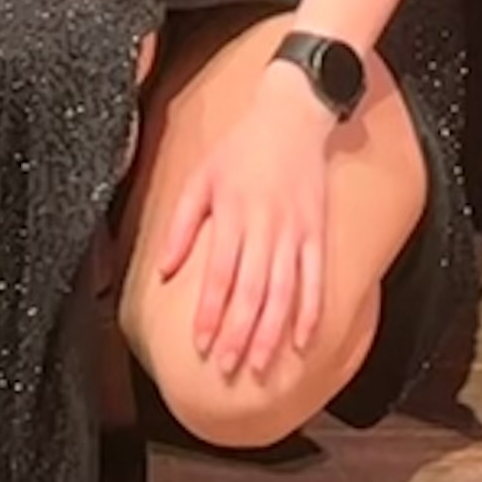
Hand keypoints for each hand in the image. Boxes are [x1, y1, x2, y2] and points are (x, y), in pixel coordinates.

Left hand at [153, 71, 339, 390]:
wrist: (293, 113)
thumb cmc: (240, 147)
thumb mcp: (200, 177)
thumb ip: (181, 226)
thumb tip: (163, 271)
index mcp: (232, 213)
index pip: (219, 274)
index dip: (209, 312)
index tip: (199, 344)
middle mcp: (265, 226)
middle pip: (251, 291)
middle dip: (237, 333)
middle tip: (226, 367)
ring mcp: (295, 231)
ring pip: (284, 292)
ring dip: (271, 333)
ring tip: (259, 366)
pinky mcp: (317, 231)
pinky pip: (316, 278)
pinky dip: (311, 312)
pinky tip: (304, 342)